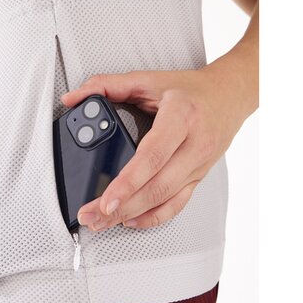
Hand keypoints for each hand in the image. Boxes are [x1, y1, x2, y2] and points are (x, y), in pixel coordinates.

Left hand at [61, 65, 255, 230]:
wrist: (229, 96)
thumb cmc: (190, 89)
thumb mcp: (148, 79)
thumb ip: (107, 85)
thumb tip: (73, 97)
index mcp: (181, 117)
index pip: (152, 156)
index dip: (128, 181)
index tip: (106, 200)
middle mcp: (194, 145)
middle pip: (157, 186)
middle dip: (122, 207)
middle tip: (92, 216)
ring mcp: (198, 165)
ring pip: (165, 200)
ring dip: (131, 215)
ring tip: (103, 222)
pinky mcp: (198, 177)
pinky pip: (177, 204)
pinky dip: (153, 217)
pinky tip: (131, 221)